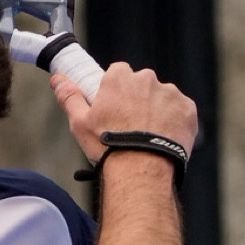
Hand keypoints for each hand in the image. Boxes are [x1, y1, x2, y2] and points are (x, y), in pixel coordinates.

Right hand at [50, 61, 199, 165]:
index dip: (116, 92)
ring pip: (162, 98)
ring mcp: (170, 93)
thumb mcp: (79, 123)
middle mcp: (146, 79)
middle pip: (141, 85)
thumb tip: (57, 79)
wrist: (141, 170)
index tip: (114, 109)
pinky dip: (174, 122)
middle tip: (131, 127)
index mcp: (120, 77)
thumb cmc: (108, 148)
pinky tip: (164, 139)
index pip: (118, 73)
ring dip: (157, 111)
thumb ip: (69, 96)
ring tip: (148, 137)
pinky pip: (181, 111)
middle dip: (138, 101)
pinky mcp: (187, 109)